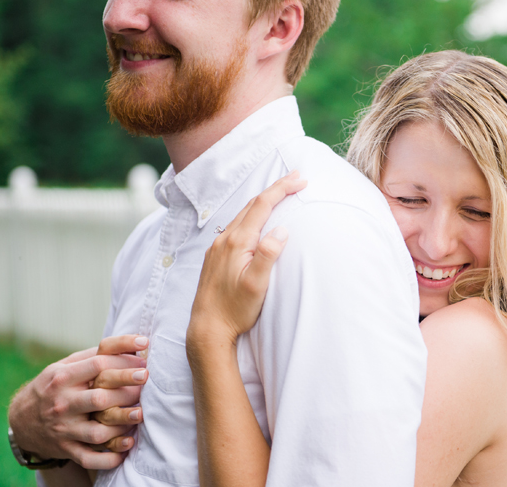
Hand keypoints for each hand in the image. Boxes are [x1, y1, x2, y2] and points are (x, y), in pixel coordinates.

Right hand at [7, 336, 147, 468]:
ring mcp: (65, 429)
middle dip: (127, 389)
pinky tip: (127, 447)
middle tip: (146, 379)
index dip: (124, 361)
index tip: (144, 360)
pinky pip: (89, 458)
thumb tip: (131, 344)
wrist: (21, 420)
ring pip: (98, 431)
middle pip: (100, 398)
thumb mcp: (64, 366)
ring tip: (141, 414)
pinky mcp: (67, 449)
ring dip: (122, 424)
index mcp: (62, 379)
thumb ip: (93, 355)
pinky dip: (109, 458)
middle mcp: (63, 404)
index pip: (98, 366)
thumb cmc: (53, 386)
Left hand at [187, 171, 305, 347]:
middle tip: (296, 178)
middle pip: (252, 205)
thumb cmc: (234, 310)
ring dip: (263, 201)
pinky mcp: (215, 257)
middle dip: (275, 189)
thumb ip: (268, 255)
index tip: (300, 179)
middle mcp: (224, 240)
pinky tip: (257, 220)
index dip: (282, 189)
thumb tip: (282, 229)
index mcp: (237, 242)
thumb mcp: (256, 285)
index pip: (262, 206)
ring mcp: (217, 247)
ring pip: (243, 215)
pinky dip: (251, 215)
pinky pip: (235, 226)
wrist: (206, 328)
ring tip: (280, 194)